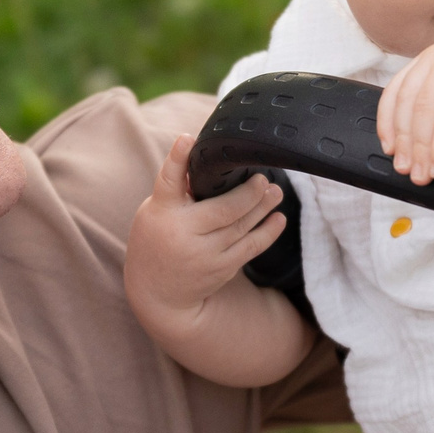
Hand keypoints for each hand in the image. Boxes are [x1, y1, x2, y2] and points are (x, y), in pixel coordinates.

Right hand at [124, 136, 286, 327]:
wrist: (157, 292)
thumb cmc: (158, 239)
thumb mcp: (155, 211)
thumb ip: (178, 190)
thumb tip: (212, 163)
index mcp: (161, 211)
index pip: (168, 181)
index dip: (178, 159)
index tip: (187, 140)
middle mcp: (183, 232)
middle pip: (222, 209)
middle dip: (248, 192)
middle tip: (263, 178)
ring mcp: (205, 253)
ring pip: (241, 227)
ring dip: (263, 207)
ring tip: (275, 191)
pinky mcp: (222, 268)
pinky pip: (251, 247)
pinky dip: (267, 232)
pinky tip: (278, 218)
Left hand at [377, 39, 433, 185]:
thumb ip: (430, 115)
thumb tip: (402, 151)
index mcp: (432, 59)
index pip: (397, 92)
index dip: (389, 125)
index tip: (392, 150)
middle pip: (411, 107)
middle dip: (408, 145)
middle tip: (410, 171)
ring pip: (428, 115)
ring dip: (423, 152)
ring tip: (426, 175)